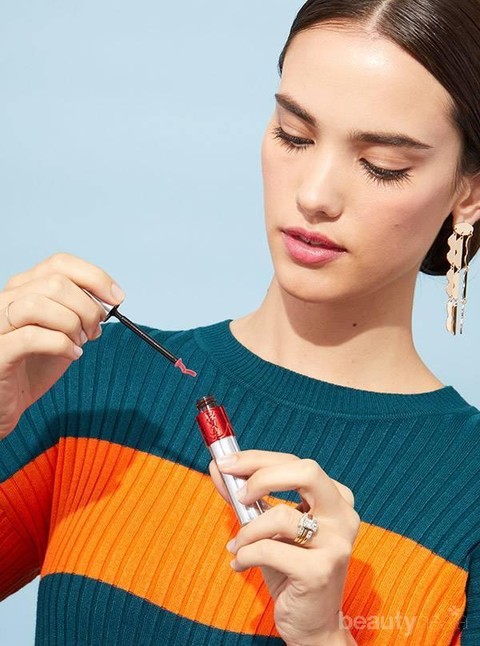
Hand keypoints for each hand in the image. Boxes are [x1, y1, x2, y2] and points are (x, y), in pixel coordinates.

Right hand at [0, 252, 124, 437]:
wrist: (5, 403)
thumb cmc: (31, 367)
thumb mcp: (61, 331)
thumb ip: (77, 310)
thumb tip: (107, 298)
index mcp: (22, 288)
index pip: (60, 263)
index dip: (94, 277)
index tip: (117, 298)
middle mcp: (5, 299)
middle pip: (56, 282)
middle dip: (87, 307)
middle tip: (95, 330)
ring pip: (39, 303)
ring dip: (72, 324)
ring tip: (79, 342)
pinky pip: (31, 337)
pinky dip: (61, 345)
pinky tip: (71, 355)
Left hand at [209, 450, 359, 645]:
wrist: (312, 624)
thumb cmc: (289, 569)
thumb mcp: (267, 527)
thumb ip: (245, 497)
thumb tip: (218, 467)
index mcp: (336, 498)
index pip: (296, 463)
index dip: (257, 459)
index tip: (226, 462)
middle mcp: (343, 515)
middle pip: (306, 472)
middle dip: (262, 475)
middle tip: (238, 494)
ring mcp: (336, 543)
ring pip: (282, 515)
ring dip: (248, 530)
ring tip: (238, 545)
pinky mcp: (320, 571)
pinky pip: (270, 550)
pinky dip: (246, 555)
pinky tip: (241, 565)